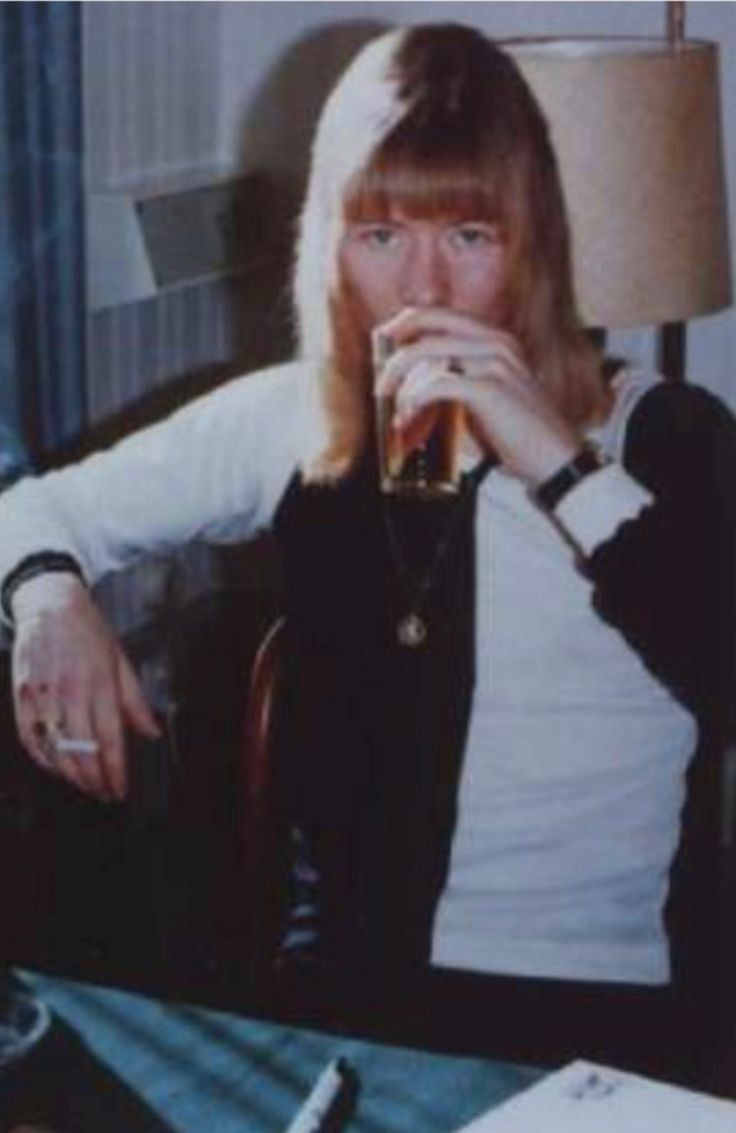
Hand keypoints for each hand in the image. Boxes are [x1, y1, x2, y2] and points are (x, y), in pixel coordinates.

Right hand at [11, 574, 160, 800]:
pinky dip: (43, 758)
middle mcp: (71, 692)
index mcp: (100, 684)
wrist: (50, 604)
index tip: (120, 790)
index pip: (110, 739)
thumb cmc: (89, 632)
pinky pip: (31, 737)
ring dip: (71, 775)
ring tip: (84, 785)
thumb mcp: (121, 661)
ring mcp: (43, 695)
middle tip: (103, 793)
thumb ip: (135, 701)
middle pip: (82, 751)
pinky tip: (56, 767)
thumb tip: (151, 731)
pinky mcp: (23, 695)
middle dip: (95, 780)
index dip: (115, 771)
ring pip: (56, 749)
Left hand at [374, 307, 580, 483]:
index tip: (384, 345)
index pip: (441, 315)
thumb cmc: (522, 436)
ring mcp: (494, 363)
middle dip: (395, 345)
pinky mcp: (490, 389)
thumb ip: (459, 387)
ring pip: (428, 352)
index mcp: (497, 340)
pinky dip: (415, 399)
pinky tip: (408, 415)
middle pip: (429, 323)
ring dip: (400, 377)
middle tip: (379, 376)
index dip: (406, 324)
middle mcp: (496, 343)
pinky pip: (438, 384)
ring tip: (391, 403)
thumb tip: (416, 394)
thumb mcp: (490, 399)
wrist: (556, 460)